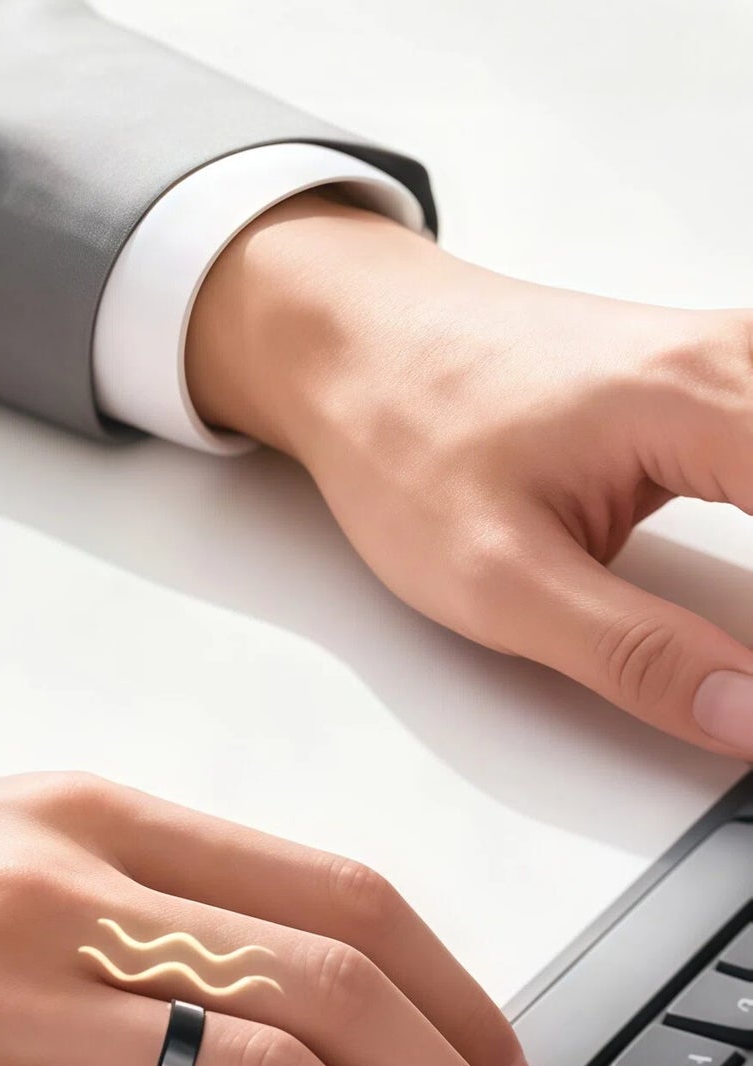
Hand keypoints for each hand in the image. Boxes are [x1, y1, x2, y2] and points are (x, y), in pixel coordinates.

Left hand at [186, 197, 752, 754]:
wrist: (352, 343)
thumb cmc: (403, 433)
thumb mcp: (497, 580)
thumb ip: (636, 658)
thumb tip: (749, 722)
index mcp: (700, 400)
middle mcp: (742, 358)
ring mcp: (743, 358)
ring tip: (744, 658)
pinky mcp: (732, 380)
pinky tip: (749, 620)